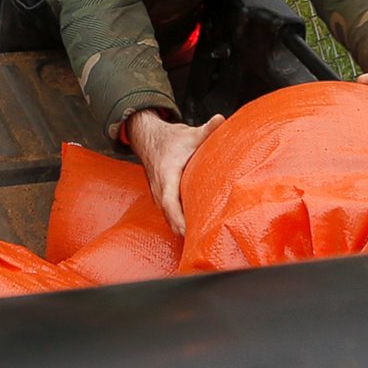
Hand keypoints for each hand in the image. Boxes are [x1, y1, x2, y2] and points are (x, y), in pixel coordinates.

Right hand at [126, 108, 223, 237]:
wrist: (148, 138)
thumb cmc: (171, 139)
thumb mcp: (190, 134)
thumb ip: (207, 130)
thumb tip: (220, 119)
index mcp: (166, 176)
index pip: (170, 202)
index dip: (178, 219)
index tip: (187, 232)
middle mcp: (160, 190)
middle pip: (170, 218)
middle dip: (185, 232)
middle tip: (204, 247)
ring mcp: (159, 197)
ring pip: (170, 220)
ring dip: (183, 231)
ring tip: (201, 246)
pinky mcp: (162, 200)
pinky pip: (170, 217)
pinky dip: (180, 225)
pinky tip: (195, 235)